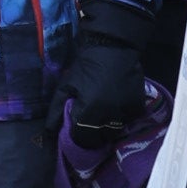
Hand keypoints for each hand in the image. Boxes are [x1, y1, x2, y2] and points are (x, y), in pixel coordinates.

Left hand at [64, 8, 152, 132]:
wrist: (114, 48)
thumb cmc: (86, 66)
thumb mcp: (66, 86)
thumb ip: (56, 111)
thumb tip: (49, 133)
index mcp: (89, 111)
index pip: (82, 139)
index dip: (77, 137)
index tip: (75, 130)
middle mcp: (109, 116)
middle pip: (99, 139)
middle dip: (92, 135)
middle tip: (88, 124)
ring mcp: (126, 113)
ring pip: (114, 132)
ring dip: (107, 128)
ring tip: (102, 115)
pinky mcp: (138, 107)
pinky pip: (128, 122)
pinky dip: (121, 119)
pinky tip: (115, 107)